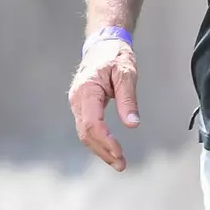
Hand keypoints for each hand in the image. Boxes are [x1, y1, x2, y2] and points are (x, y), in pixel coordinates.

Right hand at [69, 38, 138, 171]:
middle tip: (122, 164)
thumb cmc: (115, 56)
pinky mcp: (80, 105)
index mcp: (87, 89)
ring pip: (84, 133)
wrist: (103, 44)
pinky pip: (86, 127)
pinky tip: (110, 149)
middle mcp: (77, 98)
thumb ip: (128, 99)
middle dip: (103, 151)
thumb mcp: (126, 73)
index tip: (120, 154)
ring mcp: (76, 102)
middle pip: (86, 133)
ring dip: (100, 149)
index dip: (106, 142)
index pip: (92, 123)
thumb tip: (132, 124)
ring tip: (118, 162)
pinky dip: (97, 141)